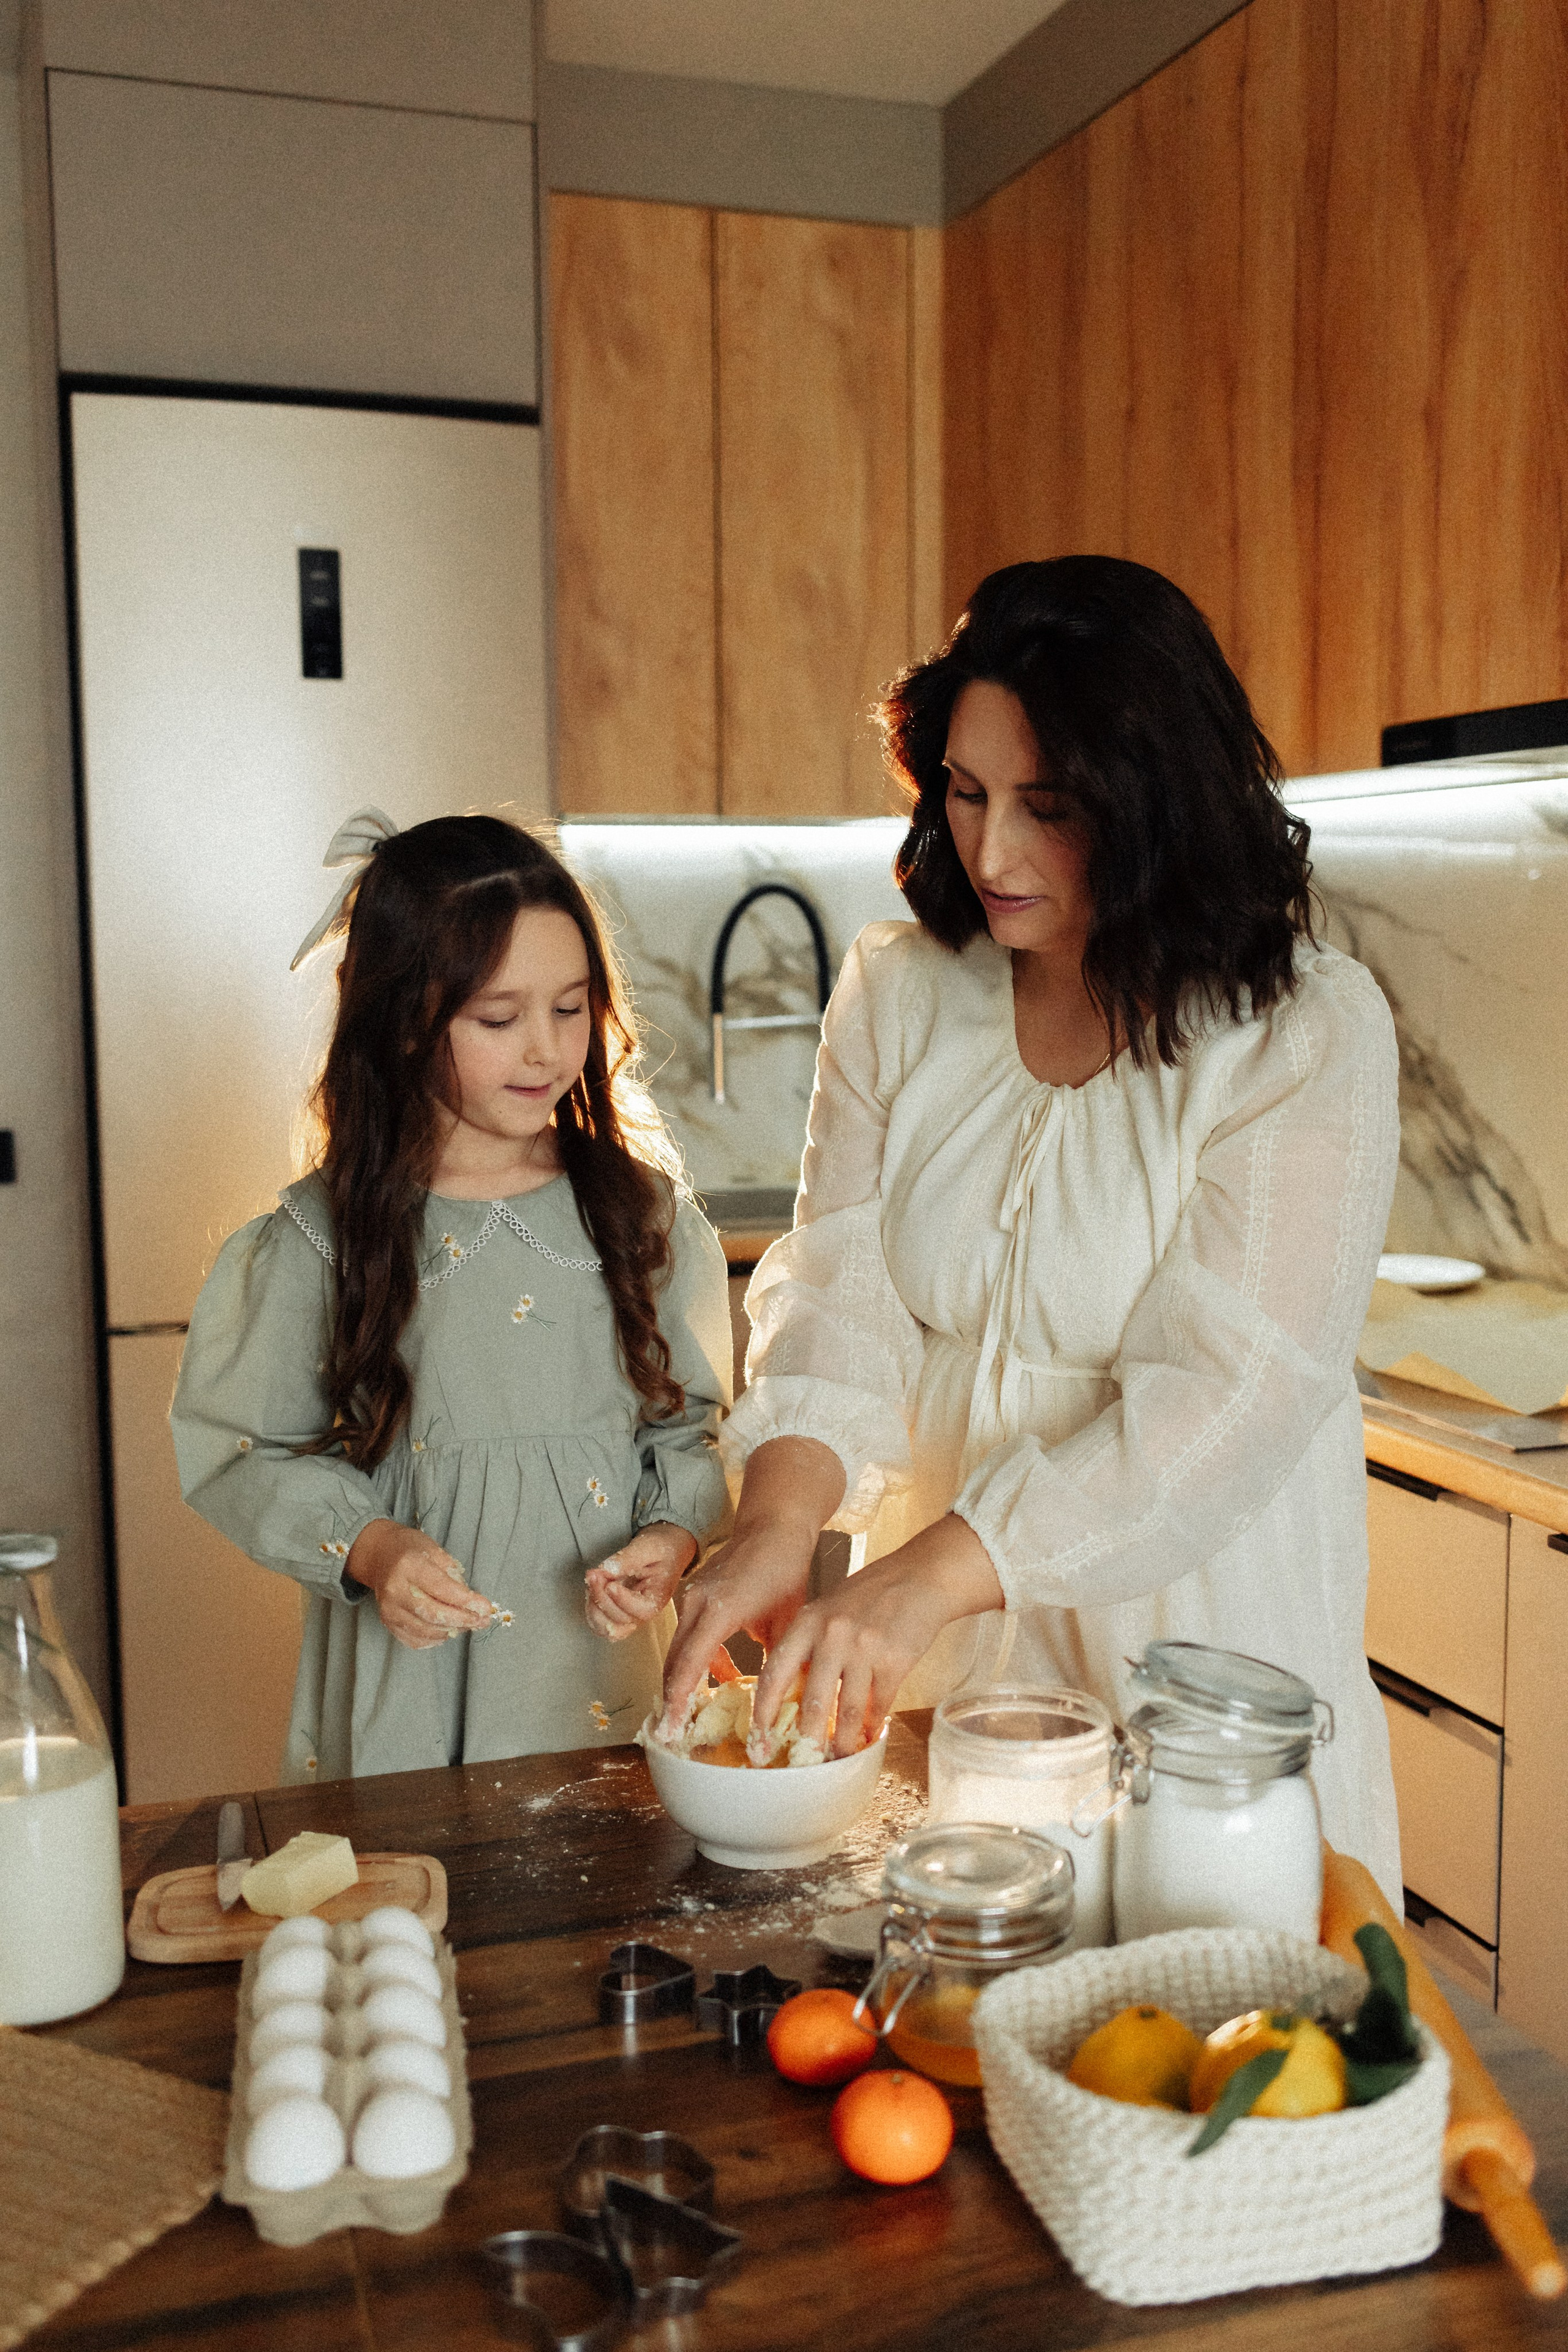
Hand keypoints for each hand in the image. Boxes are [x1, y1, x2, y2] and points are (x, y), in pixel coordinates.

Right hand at [345, 1519, 494, 1651]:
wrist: (378, 1556)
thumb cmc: (410, 1549)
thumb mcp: (434, 1549)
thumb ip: (452, 1572)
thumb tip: (470, 1600)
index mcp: (409, 1566)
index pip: (442, 1589)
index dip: (466, 1601)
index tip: (486, 1607)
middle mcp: (395, 1590)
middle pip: (434, 1614)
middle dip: (463, 1620)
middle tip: (483, 1620)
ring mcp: (389, 1609)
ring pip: (426, 1630)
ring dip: (452, 1631)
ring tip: (469, 1625)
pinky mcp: (387, 1621)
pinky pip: (414, 1639)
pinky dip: (435, 1639)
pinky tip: (448, 1631)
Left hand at [584, 1522, 697, 1639]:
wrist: (664, 1551)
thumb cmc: (661, 1549)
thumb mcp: (649, 1547)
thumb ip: (629, 1558)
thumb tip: (607, 1570)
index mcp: (659, 1597)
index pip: (643, 1610)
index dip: (623, 1600)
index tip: (610, 1584)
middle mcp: (644, 1612)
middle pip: (621, 1619)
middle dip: (602, 1597)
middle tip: (594, 1574)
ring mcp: (630, 1615)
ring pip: (607, 1627)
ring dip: (593, 1606)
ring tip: (592, 1580)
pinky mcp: (618, 1613)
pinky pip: (601, 1624)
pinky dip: (591, 1610)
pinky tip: (592, 1589)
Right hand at [656, 1435, 847, 1738]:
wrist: (773, 1525)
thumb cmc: (784, 1568)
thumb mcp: (786, 1621)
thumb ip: (777, 1662)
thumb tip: (780, 1703)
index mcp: (718, 1610)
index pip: (688, 1665)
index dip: (677, 1702)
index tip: (669, 1730)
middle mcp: (695, 1603)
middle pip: (673, 1662)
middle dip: (670, 1700)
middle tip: (668, 1734)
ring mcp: (690, 1597)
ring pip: (678, 1650)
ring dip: (682, 1682)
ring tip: (687, 1715)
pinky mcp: (693, 1596)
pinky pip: (689, 1636)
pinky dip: (698, 1660)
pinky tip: (722, 1676)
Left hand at [753, 1515, 1004, 1757]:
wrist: (920, 1576)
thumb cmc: (870, 1593)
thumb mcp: (828, 1609)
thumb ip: (810, 1644)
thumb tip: (794, 1694)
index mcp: (808, 1622)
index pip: (774, 1674)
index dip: (763, 1713)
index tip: (758, 1741)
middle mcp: (832, 1636)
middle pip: (813, 1701)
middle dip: (807, 1739)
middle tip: (802, 1762)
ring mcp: (865, 1649)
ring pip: (847, 1710)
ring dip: (843, 1740)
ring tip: (838, 1758)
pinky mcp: (895, 1661)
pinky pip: (879, 1704)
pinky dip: (873, 1723)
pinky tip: (870, 1733)